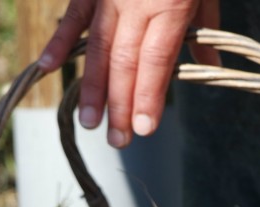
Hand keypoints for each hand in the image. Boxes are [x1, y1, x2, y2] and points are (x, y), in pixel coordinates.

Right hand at [38, 0, 219, 147]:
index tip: (143, 129)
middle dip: (120, 104)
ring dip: (92, 87)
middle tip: (116, 141)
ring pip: (97, 46)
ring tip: (89, 122)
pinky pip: (73, 15)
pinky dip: (59, 41)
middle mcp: (137, 2)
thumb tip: (212, 65)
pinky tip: (47, 69)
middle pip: (125, 62)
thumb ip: (205, 27)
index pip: (156, 62)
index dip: (148, 97)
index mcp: (171, 4)